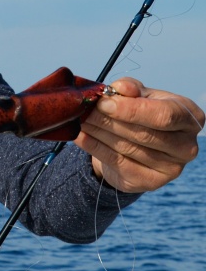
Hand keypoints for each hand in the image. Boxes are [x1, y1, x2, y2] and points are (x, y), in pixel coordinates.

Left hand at [74, 77, 203, 192]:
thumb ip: (131, 88)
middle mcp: (186, 146)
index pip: (164, 115)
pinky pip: (117, 162)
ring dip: (98, 132)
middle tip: (85, 110)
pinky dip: (95, 147)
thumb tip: (120, 88)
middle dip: (109, 120)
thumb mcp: (139, 96)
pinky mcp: (150, 181)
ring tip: (80, 120)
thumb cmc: (141, 113)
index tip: (103, 103)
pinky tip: (80, 136)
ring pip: (128, 148)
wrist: (135, 145)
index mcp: (189, 118)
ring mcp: (171, 168)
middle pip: (144, 134)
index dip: (132, 109)